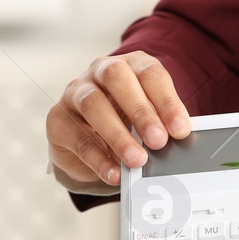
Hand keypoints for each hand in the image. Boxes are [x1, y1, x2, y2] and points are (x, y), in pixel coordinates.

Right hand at [46, 51, 191, 186]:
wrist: (86, 140)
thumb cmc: (124, 122)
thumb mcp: (147, 120)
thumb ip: (162, 125)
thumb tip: (180, 144)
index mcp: (130, 65)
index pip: (149, 73)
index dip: (167, 100)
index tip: (181, 129)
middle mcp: (100, 71)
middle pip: (118, 78)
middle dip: (141, 111)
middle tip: (159, 141)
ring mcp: (75, 92)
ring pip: (93, 105)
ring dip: (118, 135)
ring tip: (137, 160)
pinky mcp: (58, 119)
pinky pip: (78, 138)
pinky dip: (98, 159)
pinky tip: (114, 174)